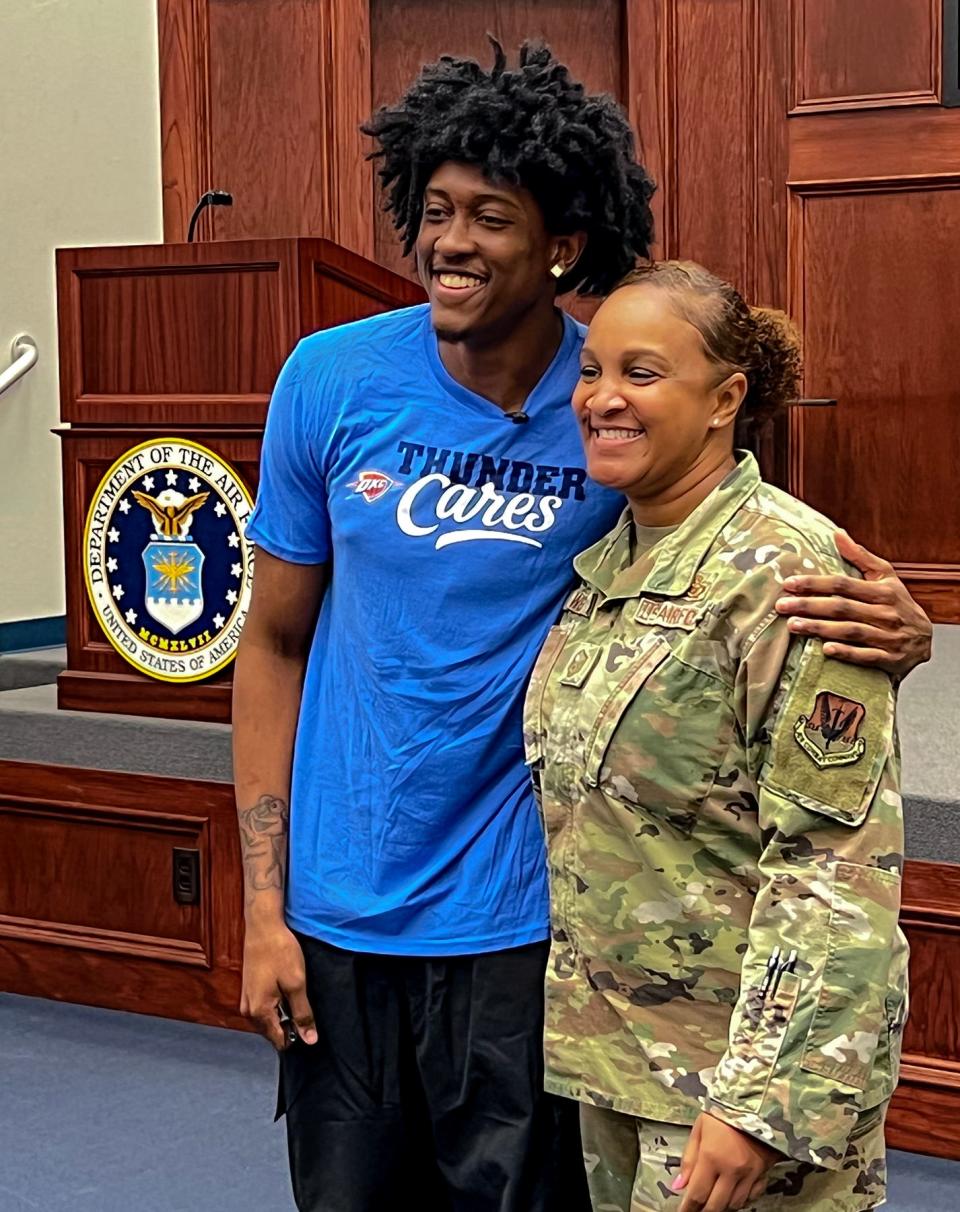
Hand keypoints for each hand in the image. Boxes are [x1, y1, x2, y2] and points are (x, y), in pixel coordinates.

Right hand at [241, 919, 316, 1050]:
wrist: (263, 926)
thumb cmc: (280, 952)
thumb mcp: (296, 984)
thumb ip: (303, 1014)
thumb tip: (310, 1040)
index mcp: (258, 1012)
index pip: (279, 1041)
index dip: (297, 1035)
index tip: (308, 1020)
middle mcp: (248, 1010)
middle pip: (273, 1031)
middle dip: (289, 1023)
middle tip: (302, 1001)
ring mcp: (246, 999)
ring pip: (269, 1018)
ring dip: (283, 1011)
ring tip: (294, 991)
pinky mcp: (248, 989)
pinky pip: (264, 1006)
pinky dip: (276, 1002)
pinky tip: (285, 986)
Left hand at [673, 1114, 779, 1210]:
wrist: (756, 1102)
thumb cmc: (723, 1112)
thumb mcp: (699, 1129)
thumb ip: (688, 1159)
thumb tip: (679, 1185)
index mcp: (711, 1157)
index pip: (697, 1194)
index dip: (688, 1208)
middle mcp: (731, 1170)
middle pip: (716, 1205)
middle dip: (703, 1210)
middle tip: (696, 1209)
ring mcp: (749, 1174)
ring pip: (734, 1205)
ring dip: (722, 1206)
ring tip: (713, 1200)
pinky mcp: (763, 1173)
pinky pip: (751, 1197)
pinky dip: (741, 1200)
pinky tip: (733, 1194)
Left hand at [775, 530, 931, 678]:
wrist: (925, 640)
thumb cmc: (898, 603)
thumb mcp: (886, 577)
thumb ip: (861, 556)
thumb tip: (837, 534)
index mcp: (882, 591)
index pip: (843, 584)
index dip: (815, 583)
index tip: (789, 583)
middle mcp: (885, 613)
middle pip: (842, 607)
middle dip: (809, 605)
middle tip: (782, 605)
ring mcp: (888, 636)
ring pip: (850, 631)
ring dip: (820, 628)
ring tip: (792, 625)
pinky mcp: (889, 658)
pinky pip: (866, 656)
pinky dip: (846, 653)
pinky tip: (825, 649)